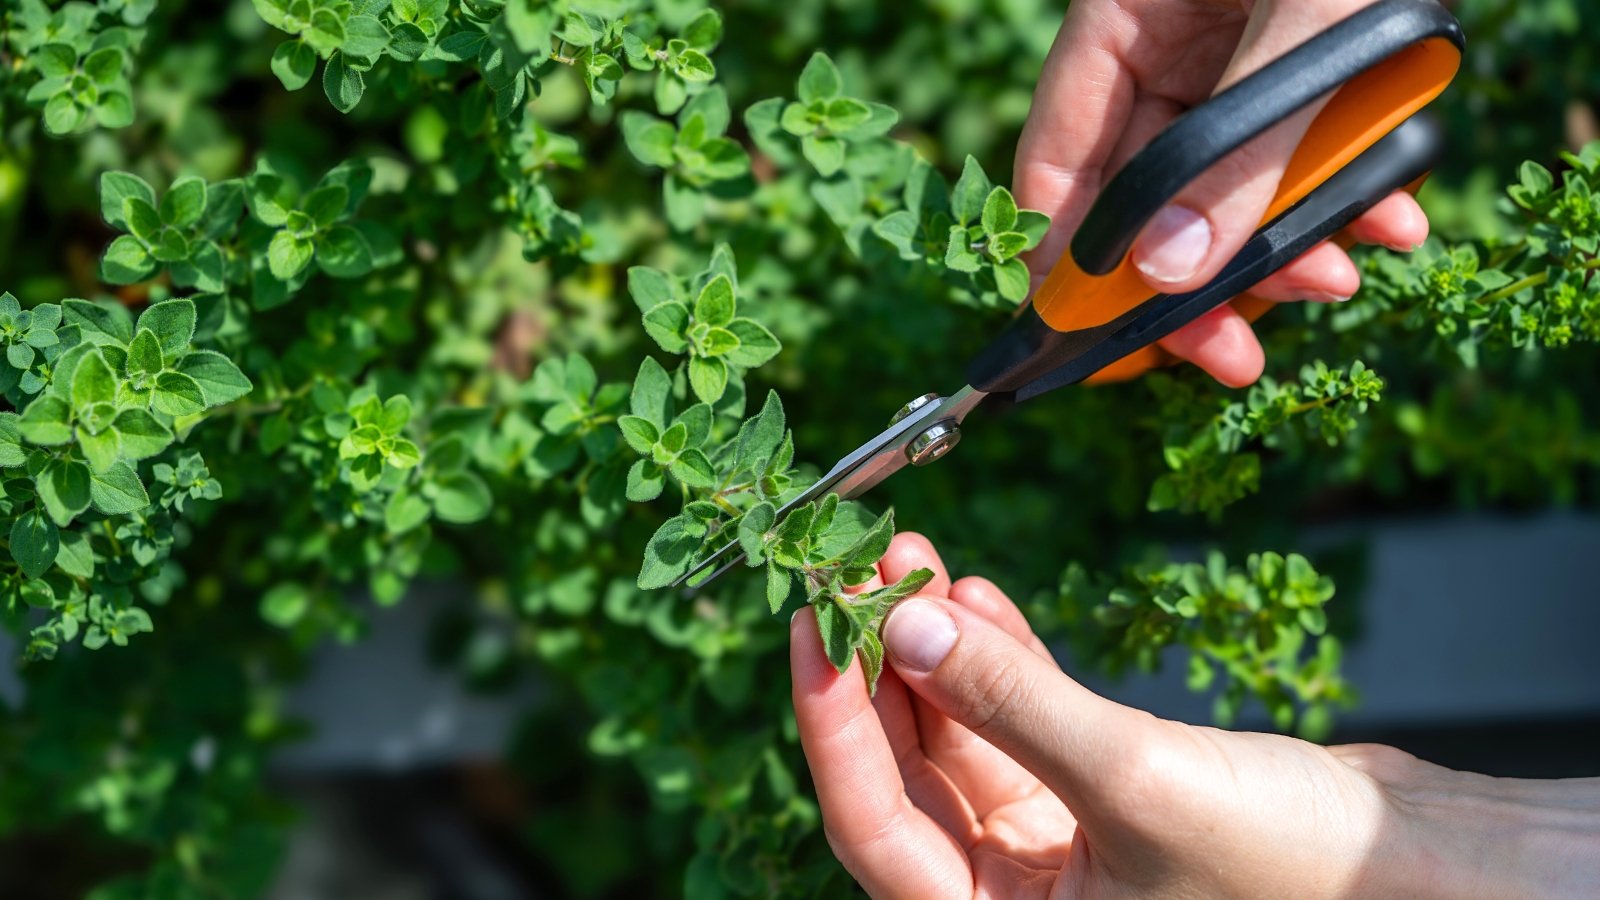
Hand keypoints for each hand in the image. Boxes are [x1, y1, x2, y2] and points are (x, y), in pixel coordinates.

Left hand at [791, 533, 1599, 897]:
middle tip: (863, 571)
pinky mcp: (1096, 791)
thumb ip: (1014, 702)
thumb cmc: (1304, 875)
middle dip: (882, 665)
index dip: (830, 724)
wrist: (1426, 872)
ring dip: (935, 647)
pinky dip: (998, 658)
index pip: (873, 825)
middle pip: (907, 772)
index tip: (808, 627)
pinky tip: (975, 599)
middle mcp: (1014, 894)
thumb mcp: (1138, 781)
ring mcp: (1053, 842)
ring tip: (912, 560)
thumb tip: (903, 626)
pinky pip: (1017, 719)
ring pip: (958, 734)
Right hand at [1016, 0, 1431, 386]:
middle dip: (1194, 284)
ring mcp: (1232, 69)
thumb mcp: (1310, 30)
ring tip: (1339, 276)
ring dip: (1280, 253)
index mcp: (1122, 22)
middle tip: (1228, 358)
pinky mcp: (1301, 81)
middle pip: (1146, 198)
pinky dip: (1340, 202)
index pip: (1061, 162)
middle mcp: (1167, 54)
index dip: (1064, 262)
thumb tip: (1170, 275)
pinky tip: (1386, 228)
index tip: (1085, 344)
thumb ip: (1240, 153)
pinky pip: (1297, 164)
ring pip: (1226, 195)